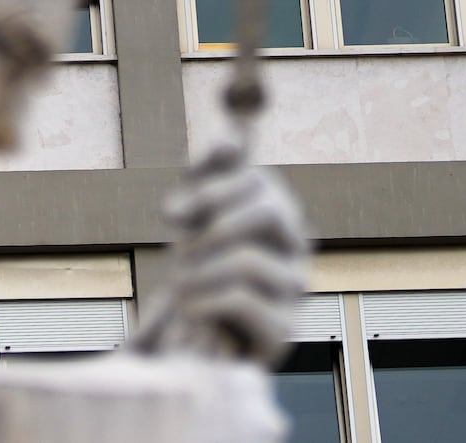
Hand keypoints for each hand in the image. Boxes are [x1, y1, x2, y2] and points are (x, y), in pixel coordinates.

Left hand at [133, 145, 309, 364]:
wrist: (202, 327)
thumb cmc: (201, 259)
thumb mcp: (197, 209)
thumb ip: (210, 169)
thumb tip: (230, 138)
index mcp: (275, 204)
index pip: (253, 175)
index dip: (208, 188)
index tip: (169, 213)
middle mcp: (296, 242)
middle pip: (267, 210)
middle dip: (211, 226)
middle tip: (179, 249)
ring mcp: (295, 285)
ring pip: (247, 260)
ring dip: (198, 271)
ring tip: (179, 284)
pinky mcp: (284, 328)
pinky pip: (242, 301)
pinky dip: (203, 302)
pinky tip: (189, 309)